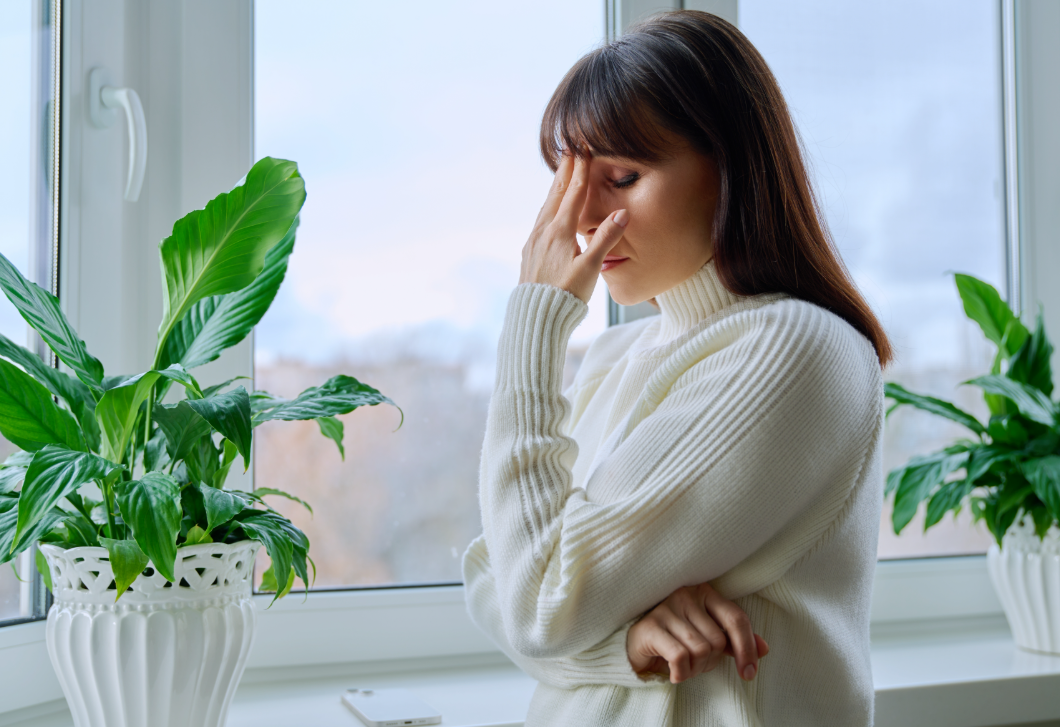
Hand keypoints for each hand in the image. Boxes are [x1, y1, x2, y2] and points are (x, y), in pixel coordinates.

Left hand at [519, 153, 628, 302]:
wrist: (535, 317)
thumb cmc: (565, 296)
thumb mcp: (590, 269)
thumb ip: (605, 239)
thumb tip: (623, 213)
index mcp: (560, 232)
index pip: (573, 194)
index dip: (580, 171)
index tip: (583, 150)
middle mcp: (543, 232)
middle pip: (556, 195)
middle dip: (564, 172)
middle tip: (569, 150)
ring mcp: (534, 242)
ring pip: (545, 207)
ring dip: (554, 188)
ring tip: (560, 174)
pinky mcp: (529, 253)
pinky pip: (539, 221)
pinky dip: (547, 207)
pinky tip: (548, 211)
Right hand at [626, 582, 768, 684]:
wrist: (636, 646)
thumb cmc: (676, 639)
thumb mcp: (707, 638)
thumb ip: (733, 641)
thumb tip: (765, 649)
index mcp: (705, 593)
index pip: (736, 618)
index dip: (747, 648)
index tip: (749, 672)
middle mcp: (686, 595)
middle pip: (717, 641)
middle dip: (710, 662)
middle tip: (696, 666)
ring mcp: (666, 608)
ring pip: (700, 650)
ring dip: (694, 670)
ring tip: (683, 668)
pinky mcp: (650, 626)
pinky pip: (680, 657)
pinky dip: (681, 673)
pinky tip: (674, 673)